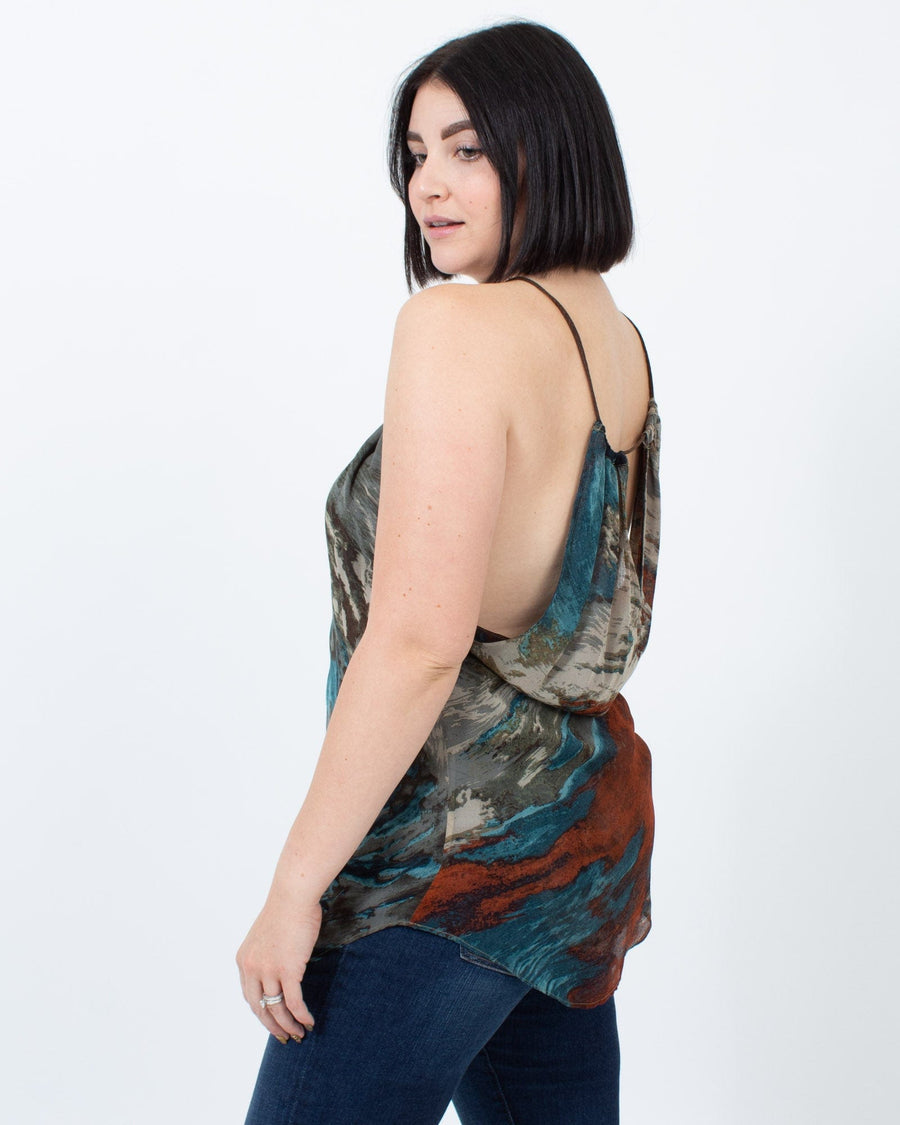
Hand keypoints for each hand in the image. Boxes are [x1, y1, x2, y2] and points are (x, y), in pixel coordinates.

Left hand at [236, 894, 322, 1043]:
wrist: (293, 896)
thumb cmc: (286, 909)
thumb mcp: (267, 936)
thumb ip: (268, 954)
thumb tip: (281, 966)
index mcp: (244, 960)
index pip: (249, 995)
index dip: (261, 1012)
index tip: (272, 1021)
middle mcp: (252, 968)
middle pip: (259, 1008)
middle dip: (272, 1026)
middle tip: (284, 1037)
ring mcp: (268, 971)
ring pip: (277, 1009)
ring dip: (288, 1025)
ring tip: (299, 1034)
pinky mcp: (288, 970)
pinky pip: (294, 1002)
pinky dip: (301, 1015)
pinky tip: (309, 1021)